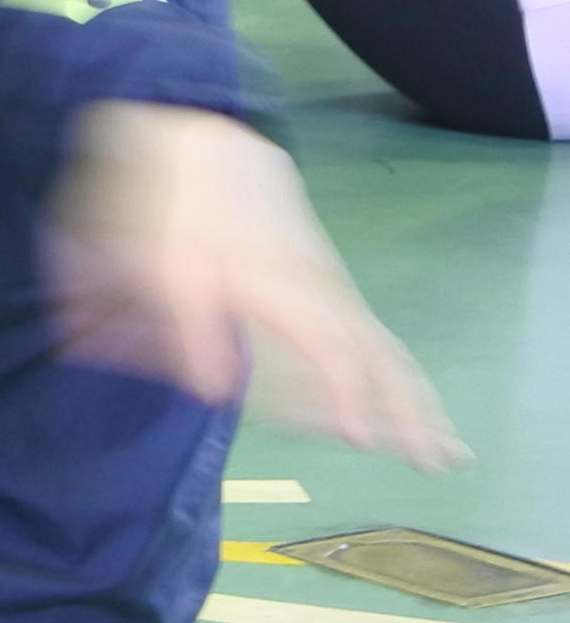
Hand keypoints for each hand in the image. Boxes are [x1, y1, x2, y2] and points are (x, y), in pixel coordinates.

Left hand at [46, 99, 460, 462]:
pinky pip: (381, 343)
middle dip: (413, 412)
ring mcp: (339, 295)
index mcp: (288, 292)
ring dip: (421, 402)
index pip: (331, 351)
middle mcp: (327, 298)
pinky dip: (404, 379)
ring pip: (391, 353)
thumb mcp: (175, 270)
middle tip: (440, 461)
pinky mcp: (338, 294)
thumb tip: (215, 393)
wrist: (225, 161)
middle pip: (383, 359)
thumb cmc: (192, 218)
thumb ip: (196, 330)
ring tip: (448, 451)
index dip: (347, 395)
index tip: (362, 439)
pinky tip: (417, 410)